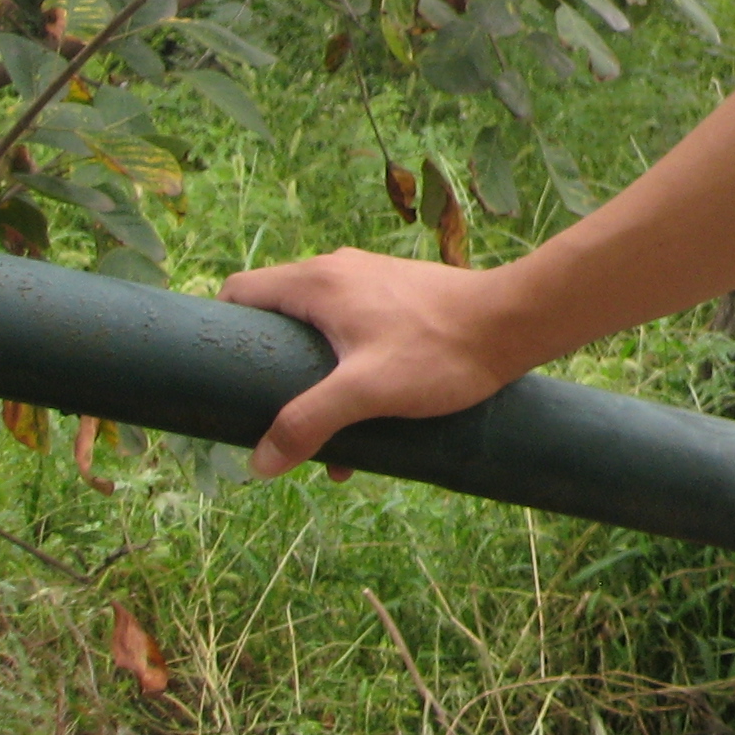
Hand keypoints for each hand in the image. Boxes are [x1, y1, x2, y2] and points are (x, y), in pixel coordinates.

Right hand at [219, 247, 530, 478]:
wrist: (516, 322)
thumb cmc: (440, 350)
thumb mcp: (365, 391)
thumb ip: (308, 423)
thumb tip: (258, 462)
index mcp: (318, 282)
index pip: (240, 290)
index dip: (219, 331)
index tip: (219, 379)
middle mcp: (339, 272)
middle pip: (278, 319)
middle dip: (273, 375)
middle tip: (278, 422)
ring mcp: (372, 283)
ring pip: (320, 334)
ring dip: (317, 385)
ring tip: (333, 442)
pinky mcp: (400, 299)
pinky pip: (354, 335)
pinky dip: (349, 374)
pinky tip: (371, 424)